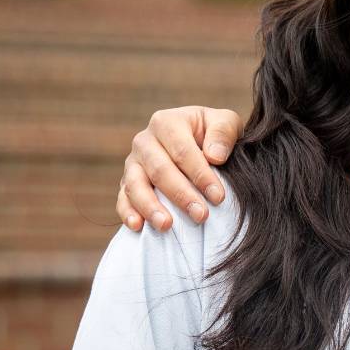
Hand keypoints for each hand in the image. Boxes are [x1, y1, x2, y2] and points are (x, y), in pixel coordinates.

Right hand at [117, 106, 241, 231]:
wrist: (200, 141)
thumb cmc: (214, 134)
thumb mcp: (227, 123)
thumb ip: (224, 133)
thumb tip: (214, 156)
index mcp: (167, 122)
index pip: (182, 151)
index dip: (200, 175)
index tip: (218, 196)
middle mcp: (144, 141)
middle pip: (159, 170)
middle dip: (181, 195)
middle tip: (200, 215)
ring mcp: (132, 163)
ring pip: (135, 185)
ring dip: (150, 207)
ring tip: (166, 226)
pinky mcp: (126, 182)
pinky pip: (122, 198)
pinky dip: (127, 212)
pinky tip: (137, 226)